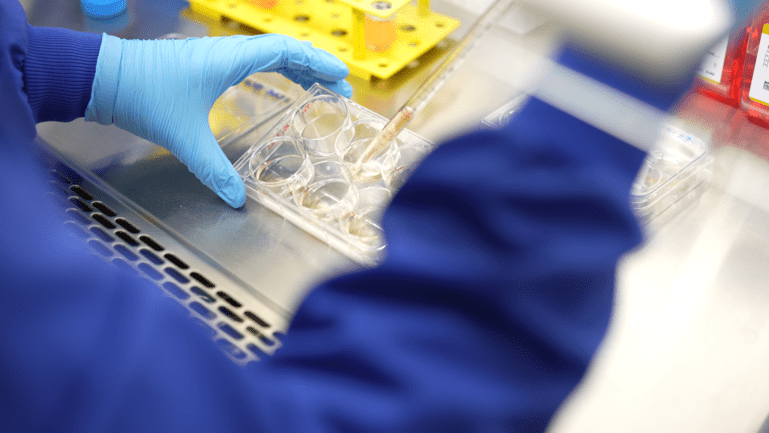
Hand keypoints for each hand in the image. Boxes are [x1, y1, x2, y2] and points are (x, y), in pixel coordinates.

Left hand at [85, 34, 351, 207]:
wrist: (104, 78)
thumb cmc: (144, 96)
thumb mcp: (184, 138)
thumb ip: (214, 170)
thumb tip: (237, 199)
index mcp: (229, 59)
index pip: (285, 52)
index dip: (317, 63)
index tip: (341, 75)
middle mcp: (226, 52)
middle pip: (282, 50)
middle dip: (314, 67)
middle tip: (339, 86)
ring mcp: (214, 55)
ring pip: (265, 54)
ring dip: (294, 67)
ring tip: (316, 85)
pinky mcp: (202, 64)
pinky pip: (249, 61)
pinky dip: (272, 70)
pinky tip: (274, 85)